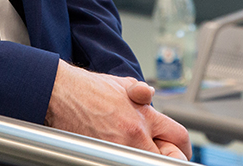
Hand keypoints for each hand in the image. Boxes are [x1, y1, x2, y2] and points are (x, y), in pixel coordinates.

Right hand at [45, 61, 191, 159]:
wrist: (60, 93)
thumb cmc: (87, 88)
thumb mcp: (121, 84)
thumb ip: (141, 92)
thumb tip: (150, 94)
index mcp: (144, 115)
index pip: (179, 136)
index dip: (183, 146)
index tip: (180, 150)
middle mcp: (135, 134)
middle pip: (167, 159)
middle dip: (166, 157)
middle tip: (159, 154)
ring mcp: (119, 147)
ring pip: (143, 161)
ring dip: (141, 157)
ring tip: (132, 148)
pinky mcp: (102, 155)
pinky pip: (119, 161)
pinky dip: (120, 158)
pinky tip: (114, 150)